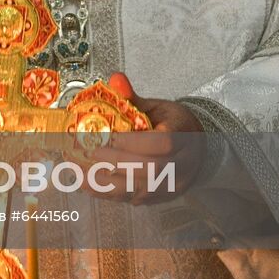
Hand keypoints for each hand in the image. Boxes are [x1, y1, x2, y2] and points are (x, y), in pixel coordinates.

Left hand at [86, 72, 204, 204]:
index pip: (164, 142)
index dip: (136, 142)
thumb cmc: (172, 124)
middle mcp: (184, 163)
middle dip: (119, 162)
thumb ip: (133, 98)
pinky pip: (138, 199)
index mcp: (184, 135)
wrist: (195, 147)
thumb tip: (114, 79)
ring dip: (110, 185)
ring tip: (82, 176)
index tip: (112, 137)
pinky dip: (112, 195)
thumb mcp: (157, 107)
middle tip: (92, 154)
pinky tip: (91, 187)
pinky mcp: (164, 197)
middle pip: (153, 169)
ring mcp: (176, 184)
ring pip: (144, 189)